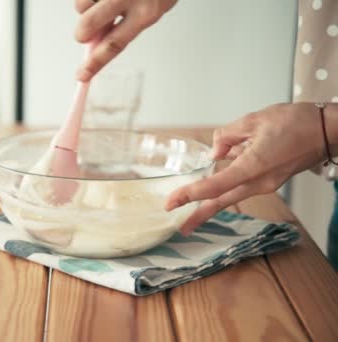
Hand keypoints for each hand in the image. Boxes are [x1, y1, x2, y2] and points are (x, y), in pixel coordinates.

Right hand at [74, 0, 176, 81]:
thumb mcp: (150, 9)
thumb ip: (126, 26)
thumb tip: (98, 43)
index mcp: (146, 14)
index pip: (114, 45)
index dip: (95, 63)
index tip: (82, 75)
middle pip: (88, 25)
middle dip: (81, 33)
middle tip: (84, 34)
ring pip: (80, 5)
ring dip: (85, 6)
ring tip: (102, 0)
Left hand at [165, 102, 337, 234]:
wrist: (328, 131)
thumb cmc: (296, 123)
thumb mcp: (254, 120)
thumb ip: (226, 136)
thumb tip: (214, 153)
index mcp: (252, 167)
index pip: (214, 186)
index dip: (190, 194)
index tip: (172, 202)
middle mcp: (259, 182)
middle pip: (222, 201)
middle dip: (199, 214)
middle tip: (180, 227)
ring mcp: (266, 184)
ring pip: (230, 194)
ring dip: (210, 199)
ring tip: (189, 205)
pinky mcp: (269, 180)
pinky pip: (241, 183)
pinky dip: (226, 181)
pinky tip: (221, 163)